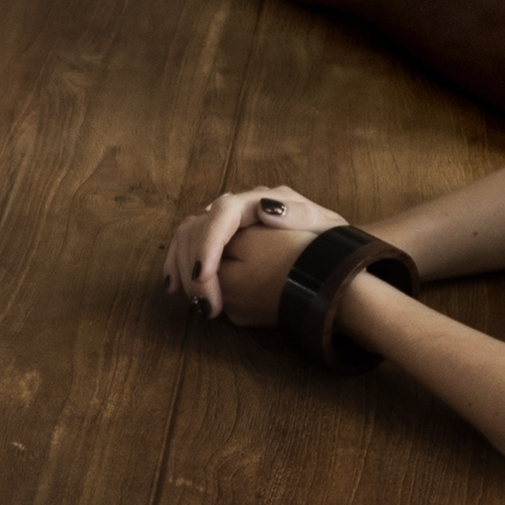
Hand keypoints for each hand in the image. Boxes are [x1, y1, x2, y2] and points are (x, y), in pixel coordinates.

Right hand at [166, 186, 342, 325]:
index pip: (223, 214)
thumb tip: (265, 208)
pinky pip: (191, 245)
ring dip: (178, 263)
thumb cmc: (328, 239)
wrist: (329, 248)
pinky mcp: (222, 238)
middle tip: (202, 303)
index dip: (207, 243)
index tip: (203, 274)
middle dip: (192, 264)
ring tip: (179, 294)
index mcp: (258, 201)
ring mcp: (227, 222)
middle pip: (199, 226)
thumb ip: (301, 215)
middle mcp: (237, 207)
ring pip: (188, 233)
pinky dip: (179, 264)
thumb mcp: (325, 227)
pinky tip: (175, 285)